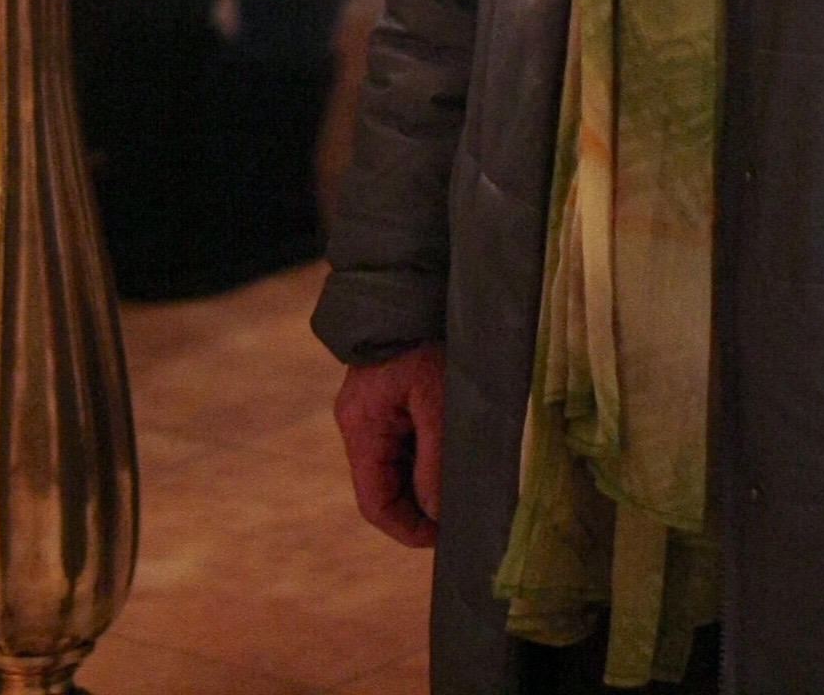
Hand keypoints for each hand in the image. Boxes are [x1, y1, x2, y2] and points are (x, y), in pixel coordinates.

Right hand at [334, 344, 445, 548]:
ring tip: (465, 480)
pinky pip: (404, 444)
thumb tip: (437, 515)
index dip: (409, 531)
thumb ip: (436, 465)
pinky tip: (454, 451)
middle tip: (465, 512)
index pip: (375, 504)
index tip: (447, 539)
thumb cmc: (430, 343)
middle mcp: (358, 423)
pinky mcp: (388, 399)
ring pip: (396, 468)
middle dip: (421, 507)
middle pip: (385, 488)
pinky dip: (427, 458)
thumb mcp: (441, 406)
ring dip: (427, 482)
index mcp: (361, 427)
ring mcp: (371, 410)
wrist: (416, 286)